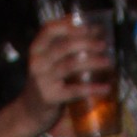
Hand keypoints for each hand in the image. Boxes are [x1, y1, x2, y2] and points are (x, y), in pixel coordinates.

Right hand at [0, 16, 116, 136]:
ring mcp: (43, 80)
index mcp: (36, 49)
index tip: (89, 25)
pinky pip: (75, 90)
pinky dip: (92, 88)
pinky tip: (106, 88)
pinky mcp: (50, 97)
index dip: (70, 24)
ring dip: (93, 62)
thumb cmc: (45, 82)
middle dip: (87, 43)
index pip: (50, 29)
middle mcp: (37, 62)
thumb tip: (93, 33)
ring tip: (108, 62)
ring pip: (71, 65)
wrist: (29, 111)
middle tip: (103, 44)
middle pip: (64, 46)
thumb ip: (61, 48)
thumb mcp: (46, 61)